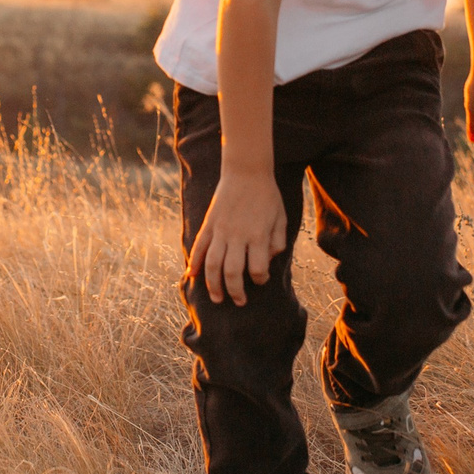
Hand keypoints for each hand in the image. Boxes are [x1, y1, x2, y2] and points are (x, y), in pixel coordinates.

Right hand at [188, 169, 285, 304]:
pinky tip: (192, 276)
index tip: (261, 279)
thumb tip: (269, 260)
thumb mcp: (281, 218)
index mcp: (258, 235)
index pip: (257, 269)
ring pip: (213, 264)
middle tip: (238, 302)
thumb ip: (278, 241)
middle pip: (232, 272)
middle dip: (235, 291)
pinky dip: (195, 263)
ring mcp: (220, 230)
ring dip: (213, 285)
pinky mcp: (209, 224)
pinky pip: (199, 247)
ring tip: (217, 298)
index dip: (260, 279)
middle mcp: (238, 235)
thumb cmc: (267, 195)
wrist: (246, 170)